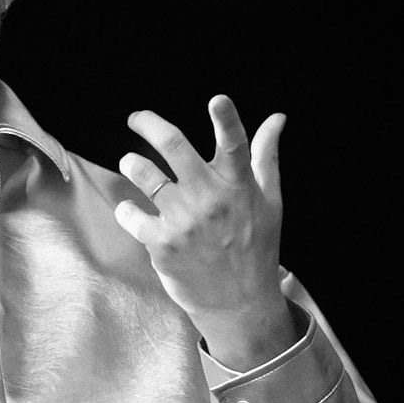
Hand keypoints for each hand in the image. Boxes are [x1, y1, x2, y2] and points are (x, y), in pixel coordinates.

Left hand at [115, 94, 294, 369]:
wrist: (238, 303)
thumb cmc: (255, 246)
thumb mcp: (269, 201)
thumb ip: (265, 156)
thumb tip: (276, 118)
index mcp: (238, 185)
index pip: (234, 145)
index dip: (226, 120)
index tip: (217, 100)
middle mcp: (209, 198)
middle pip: (173, 145)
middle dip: (148, 123)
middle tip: (136, 118)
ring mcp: (183, 221)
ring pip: (144, 174)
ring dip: (132, 163)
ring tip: (131, 164)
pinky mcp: (161, 244)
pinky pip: (130, 214)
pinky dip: (127, 210)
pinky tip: (133, 211)